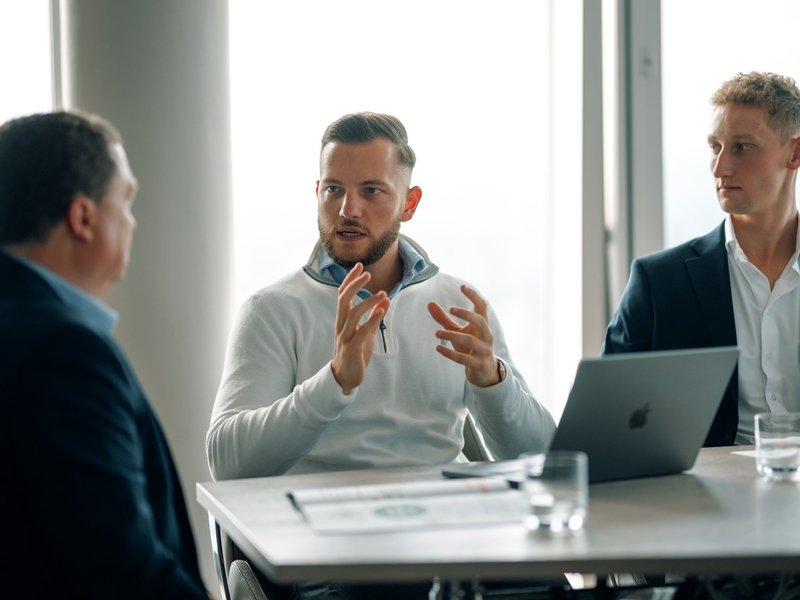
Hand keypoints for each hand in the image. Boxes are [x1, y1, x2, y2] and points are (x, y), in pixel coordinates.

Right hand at [331, 263, 390, 393]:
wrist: (345, 378)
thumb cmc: (355, 353)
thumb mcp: (366, 332)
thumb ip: (375, 316)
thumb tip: (386, 299)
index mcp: (343, 320)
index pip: (343, 294)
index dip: (350, 280)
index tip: (359, 266)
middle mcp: (341, 325)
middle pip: (343, 299)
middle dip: (354, 284)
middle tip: (367, 273)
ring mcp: (345, 337)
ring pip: (353, 314)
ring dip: (368, 301)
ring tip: (383, 293)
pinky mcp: (352, 349)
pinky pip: (361, 332)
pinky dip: (371, 320)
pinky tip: (382, 310)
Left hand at [427, 284, 499, 387]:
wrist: (485, 373)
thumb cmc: (470, 348)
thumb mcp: (458, 332)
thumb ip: (445, 319)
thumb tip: (429, 303)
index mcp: (483, 326)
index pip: (482, 306)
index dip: (473, 296)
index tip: (462, 286)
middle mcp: (486, 336)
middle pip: (480, 321)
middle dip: (466, 314)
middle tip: (450, 308)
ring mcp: (484, 351)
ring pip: (469, 340)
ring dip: (451, 335)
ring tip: (436, 333)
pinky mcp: (479, 364)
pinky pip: (464, 359)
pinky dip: (450, 353)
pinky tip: (438, 348)